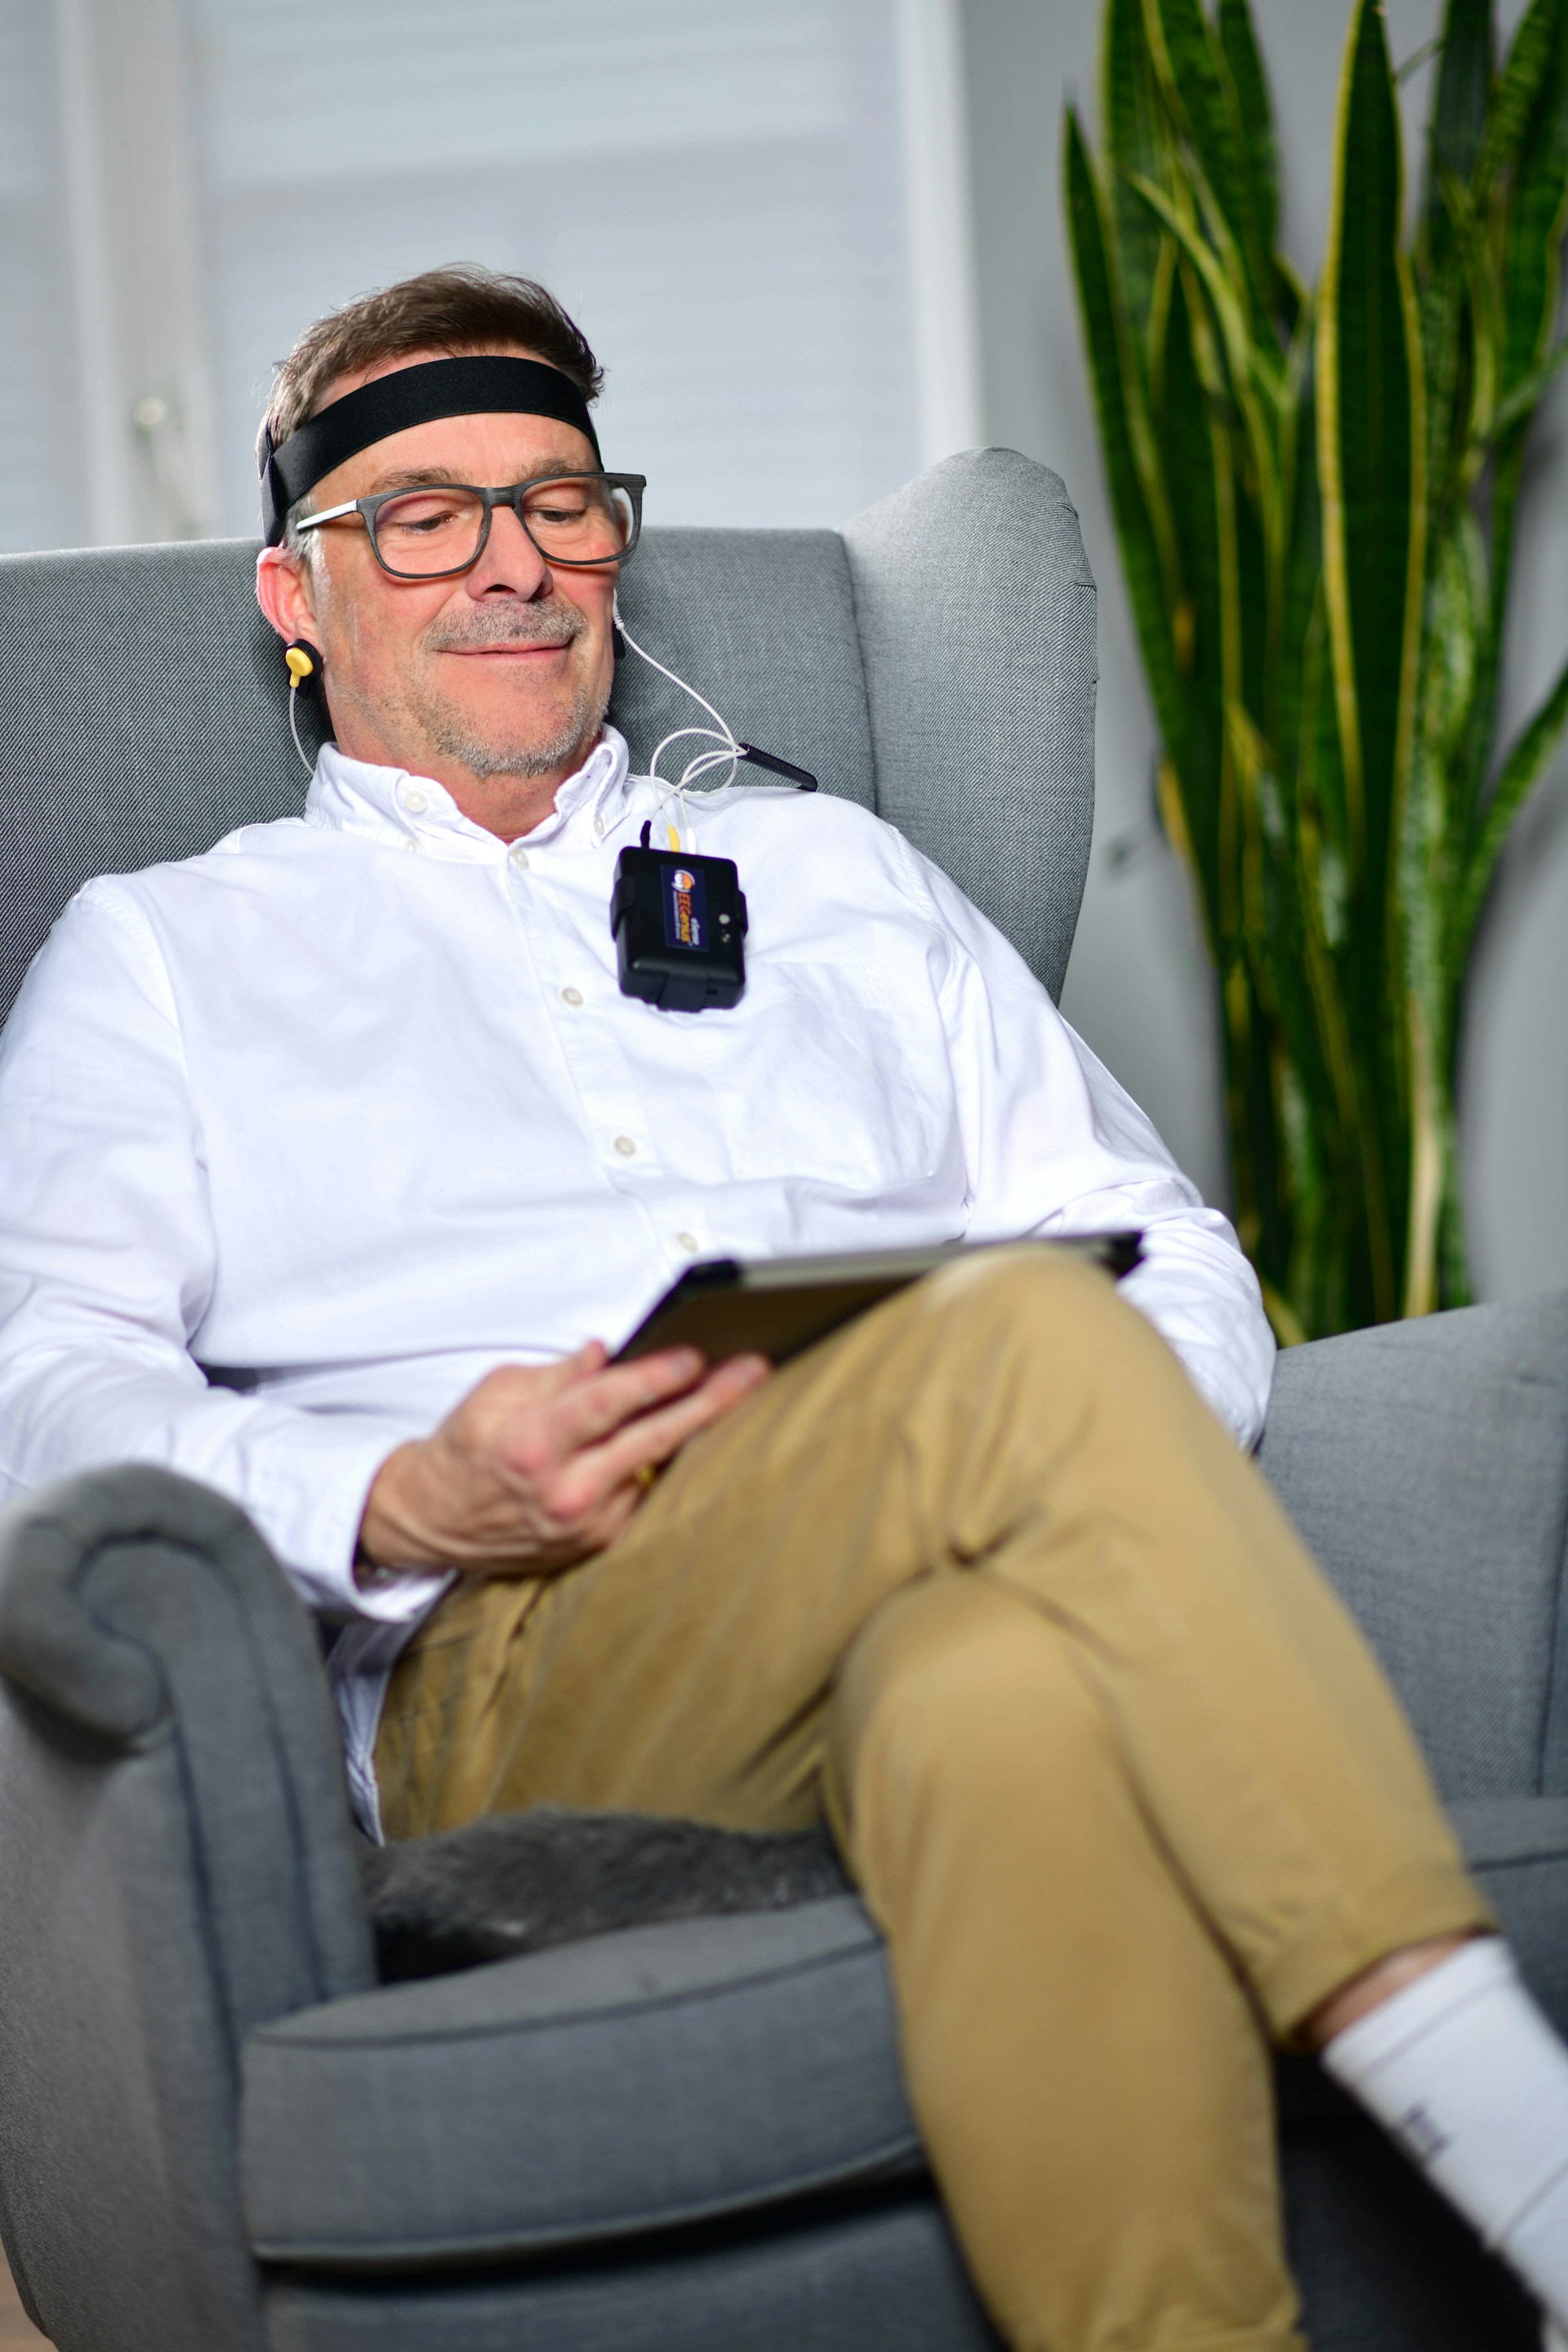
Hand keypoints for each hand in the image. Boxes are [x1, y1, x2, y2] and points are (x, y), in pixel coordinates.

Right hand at [357, 1341, 769, 1578]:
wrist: (435, 1521)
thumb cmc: (465, 1450)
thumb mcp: (496, 1394)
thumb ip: (558, 1376)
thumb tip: (606, 1354)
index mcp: (534, 1446)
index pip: (608, 1404)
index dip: (656, 1377)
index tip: (695, 1356)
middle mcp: (566, 1492)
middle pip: (654, 1439)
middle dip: (710, 1400)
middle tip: (753, 1371)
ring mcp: (587, 1524)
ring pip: (659, 1468)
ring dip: (699, 1431)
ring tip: (739, 1392)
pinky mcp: (598, 1544)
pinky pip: (646, 1494)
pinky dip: (668, 1463)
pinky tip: (695, 1435)